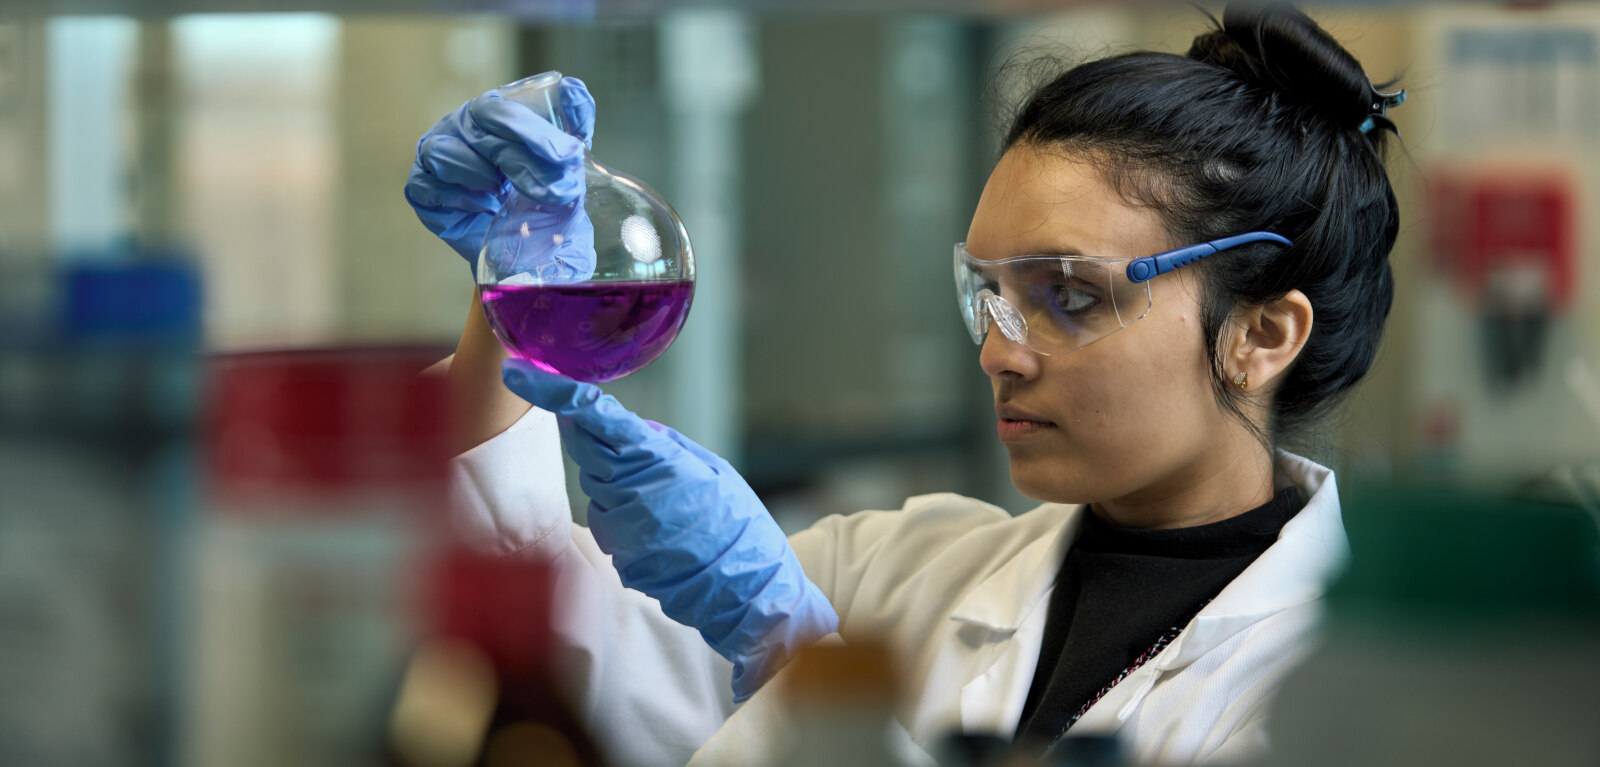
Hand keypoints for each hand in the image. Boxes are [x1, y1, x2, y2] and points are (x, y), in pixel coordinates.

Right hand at [405, 77, 595, 272]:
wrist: (522, 247)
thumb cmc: (540, 197)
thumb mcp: (565, 162)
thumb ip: (574, 123)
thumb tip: (573, 88)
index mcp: (495, 113)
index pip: (506, 107)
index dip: (535, 130)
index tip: (570, 154)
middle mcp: (462, 126)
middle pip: (480, 129)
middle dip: (523, 159)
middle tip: (559, 190)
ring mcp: (437, 154)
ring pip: (445, 151)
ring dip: (481, 173)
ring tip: (504, 193)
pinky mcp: (421, 188)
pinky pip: (428, 185)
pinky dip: (458, 197)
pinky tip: (484, 208)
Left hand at [500, 359, 838, 701]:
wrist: (745, 591)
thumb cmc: (738, 524)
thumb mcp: (712, 467)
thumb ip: (664, 443)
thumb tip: (628, 429)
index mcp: (656, 460)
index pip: (591, 416)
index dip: (551, 391)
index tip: (517, 372)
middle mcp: (628, 491)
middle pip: (583, 444)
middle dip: (588, 430)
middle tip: (620, 434)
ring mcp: (618, 526)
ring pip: (596, 482)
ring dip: (616, 477)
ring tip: (667, 497)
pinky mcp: (614, 553)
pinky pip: (608, 517)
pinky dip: (626, 511)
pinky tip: (663, 525)